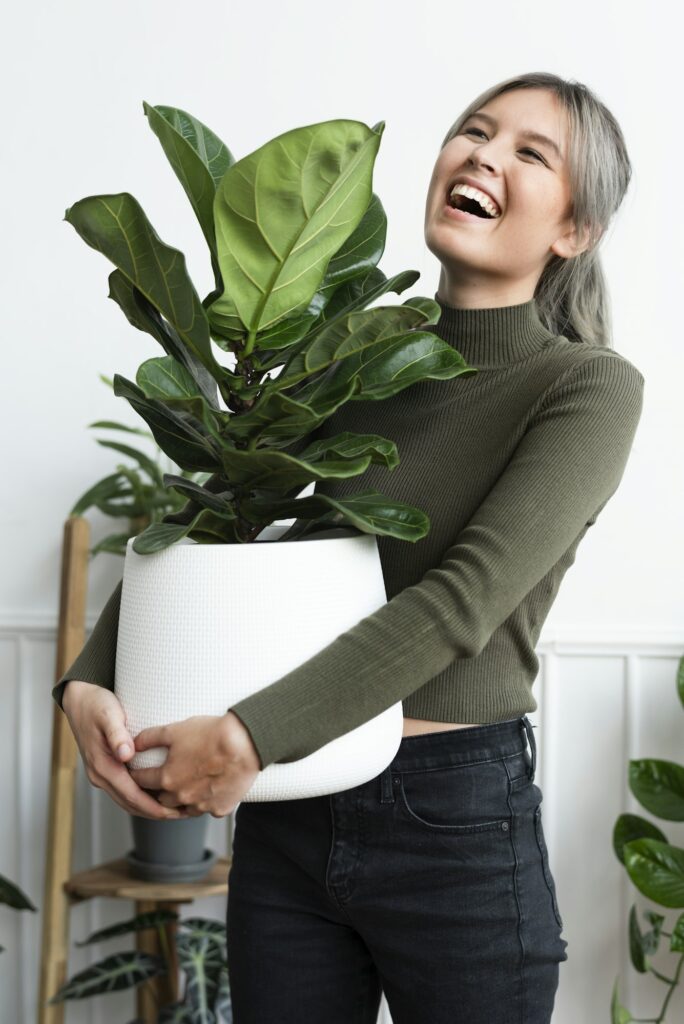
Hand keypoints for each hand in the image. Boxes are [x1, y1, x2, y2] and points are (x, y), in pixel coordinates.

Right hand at [62, 680, 185, 820]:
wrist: (79, 701)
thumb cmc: (97, 705)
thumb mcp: (108, 715)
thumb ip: (117, 735)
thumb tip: (126, 755)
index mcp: (102, 765)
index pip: (130, 794)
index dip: (153, 806)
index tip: (174, 811)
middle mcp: (100, 775)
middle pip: (130, 803)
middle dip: (156, 812)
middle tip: (184, 813)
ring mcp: (102, 774)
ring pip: (127, 801)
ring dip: (150, 808)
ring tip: (176, 809)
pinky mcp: (106, 770)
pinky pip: (125, 791)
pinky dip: (142, 798)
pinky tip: (160, 795)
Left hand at [129, 712, 261, 817]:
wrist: (245, 743)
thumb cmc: (212, 734)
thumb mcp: (175, 730)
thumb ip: (150, 737)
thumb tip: (132, 744)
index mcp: (167, 778)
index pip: (142, 780)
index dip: (137, 774)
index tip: (138, 771)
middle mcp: (181, 797)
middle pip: (161, 798)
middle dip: (158, 789)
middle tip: (162, 778)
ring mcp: (201, 805)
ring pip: (183, 808)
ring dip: (181, 799)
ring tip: (185, 785)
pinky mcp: (219, 808)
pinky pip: (207, 809)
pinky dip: (205, 802)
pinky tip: (208, 789)